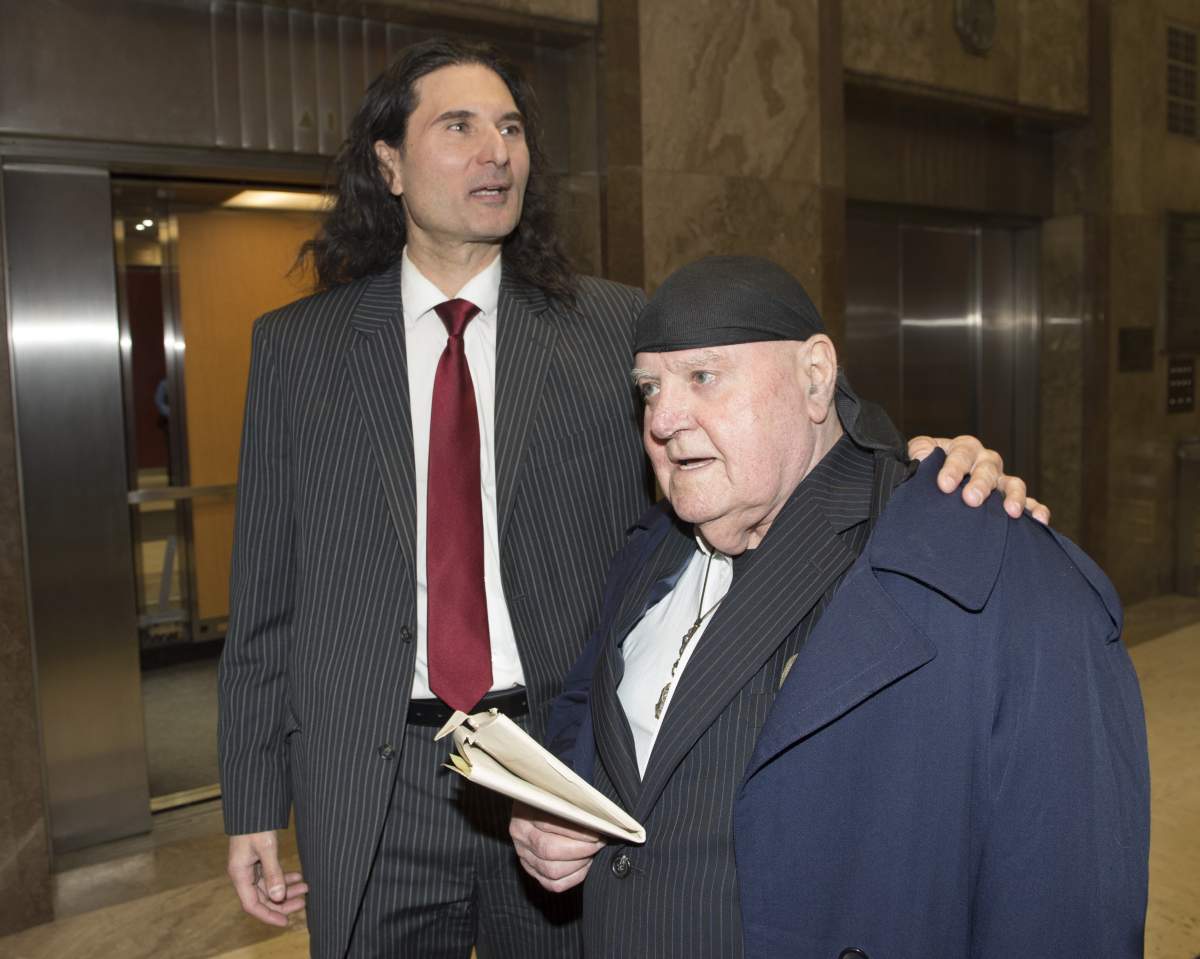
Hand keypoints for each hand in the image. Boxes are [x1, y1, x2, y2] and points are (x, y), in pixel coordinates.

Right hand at [227, 830, 307, 926]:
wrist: (253, 804)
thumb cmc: (256, 823)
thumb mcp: (266, 847)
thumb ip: (273, 872)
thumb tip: (278, 897)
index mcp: (240, 873)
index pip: (252, 904)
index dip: (268, 915)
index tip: (286, 922)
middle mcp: (243, 873)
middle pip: (262, 897)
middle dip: (283, 902)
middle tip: (304, 901)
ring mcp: (250, 866)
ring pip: (269, 887)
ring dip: (286, 889)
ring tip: (306, 887)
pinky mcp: (257, 858)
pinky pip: (270, 875)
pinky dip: (284, 878)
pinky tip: (299, 876)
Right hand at [510, 801, 604, 892]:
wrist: (537, 802)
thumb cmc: (553, 797)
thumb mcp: (558, 792)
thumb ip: (572, 803)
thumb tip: (596, 817)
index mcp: (524, 811)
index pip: (550, 824)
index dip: (577, 831)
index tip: (596, 831)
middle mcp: (521, 834)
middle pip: (549, 850)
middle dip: (580, 849)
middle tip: (597, 843)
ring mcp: (524, 854)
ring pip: (552, 870)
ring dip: (578, 864)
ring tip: (591, 852)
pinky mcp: (531, 869)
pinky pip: (552, 884)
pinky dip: (573, 877)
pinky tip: (583, 865)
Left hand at [907, 435, 1050, 524]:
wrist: (933, 484)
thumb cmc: (926, 468)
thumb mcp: (918, 455)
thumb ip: (920, 452)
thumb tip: (922, 455)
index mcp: (963, 448)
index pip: (961, 454)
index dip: (954, 468)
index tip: (944, 485)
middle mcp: (985, 462)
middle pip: (988, 469)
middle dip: (981, 484)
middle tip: (971, 500)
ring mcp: (1000, 480)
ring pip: (1012, 483)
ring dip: (1013, 496)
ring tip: (1011, 512)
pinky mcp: (1010, 499)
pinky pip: (1029, 502)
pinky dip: (1035, 509)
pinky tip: (1039, 519)